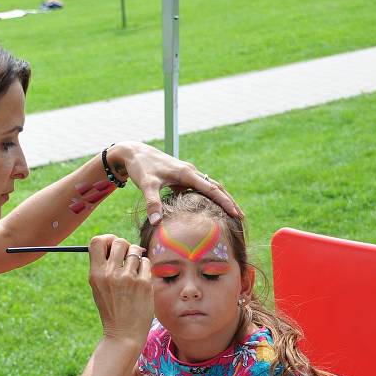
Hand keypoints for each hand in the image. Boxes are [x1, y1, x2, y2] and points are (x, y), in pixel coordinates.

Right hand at [87, 235, 152, 344]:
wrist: (123, 333)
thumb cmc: (111, 309)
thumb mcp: (98, 287)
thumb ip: (103, 266)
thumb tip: (114, 243)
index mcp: (95, 274)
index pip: (97, 241)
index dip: (106, 239)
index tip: (111, 246)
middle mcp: (110, 274)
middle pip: (119, 241)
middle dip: (124, 245)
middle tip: (126, 256)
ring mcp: (128, 278)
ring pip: (135, 250)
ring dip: (136, 257)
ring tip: (134, 270)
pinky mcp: (144, 283)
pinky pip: (146, 262)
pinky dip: (144, 268)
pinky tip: (140, 280)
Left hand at [108, 141, 241, 223]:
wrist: (134, 152)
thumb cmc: (141, 167)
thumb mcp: (146, 184)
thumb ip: (152, 203)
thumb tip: (157, 223)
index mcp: (186, 173)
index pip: (211, 189)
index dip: (224, 202)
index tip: (236, 213)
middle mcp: (191, 172)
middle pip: (216, 187)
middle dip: (229, 201)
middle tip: (242, 217)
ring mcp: (187, 174)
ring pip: (210, 187)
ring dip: (222, 199)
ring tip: (233, 214)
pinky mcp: (182, 177)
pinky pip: (201, 188)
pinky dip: (210, 197)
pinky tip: (212, 208)